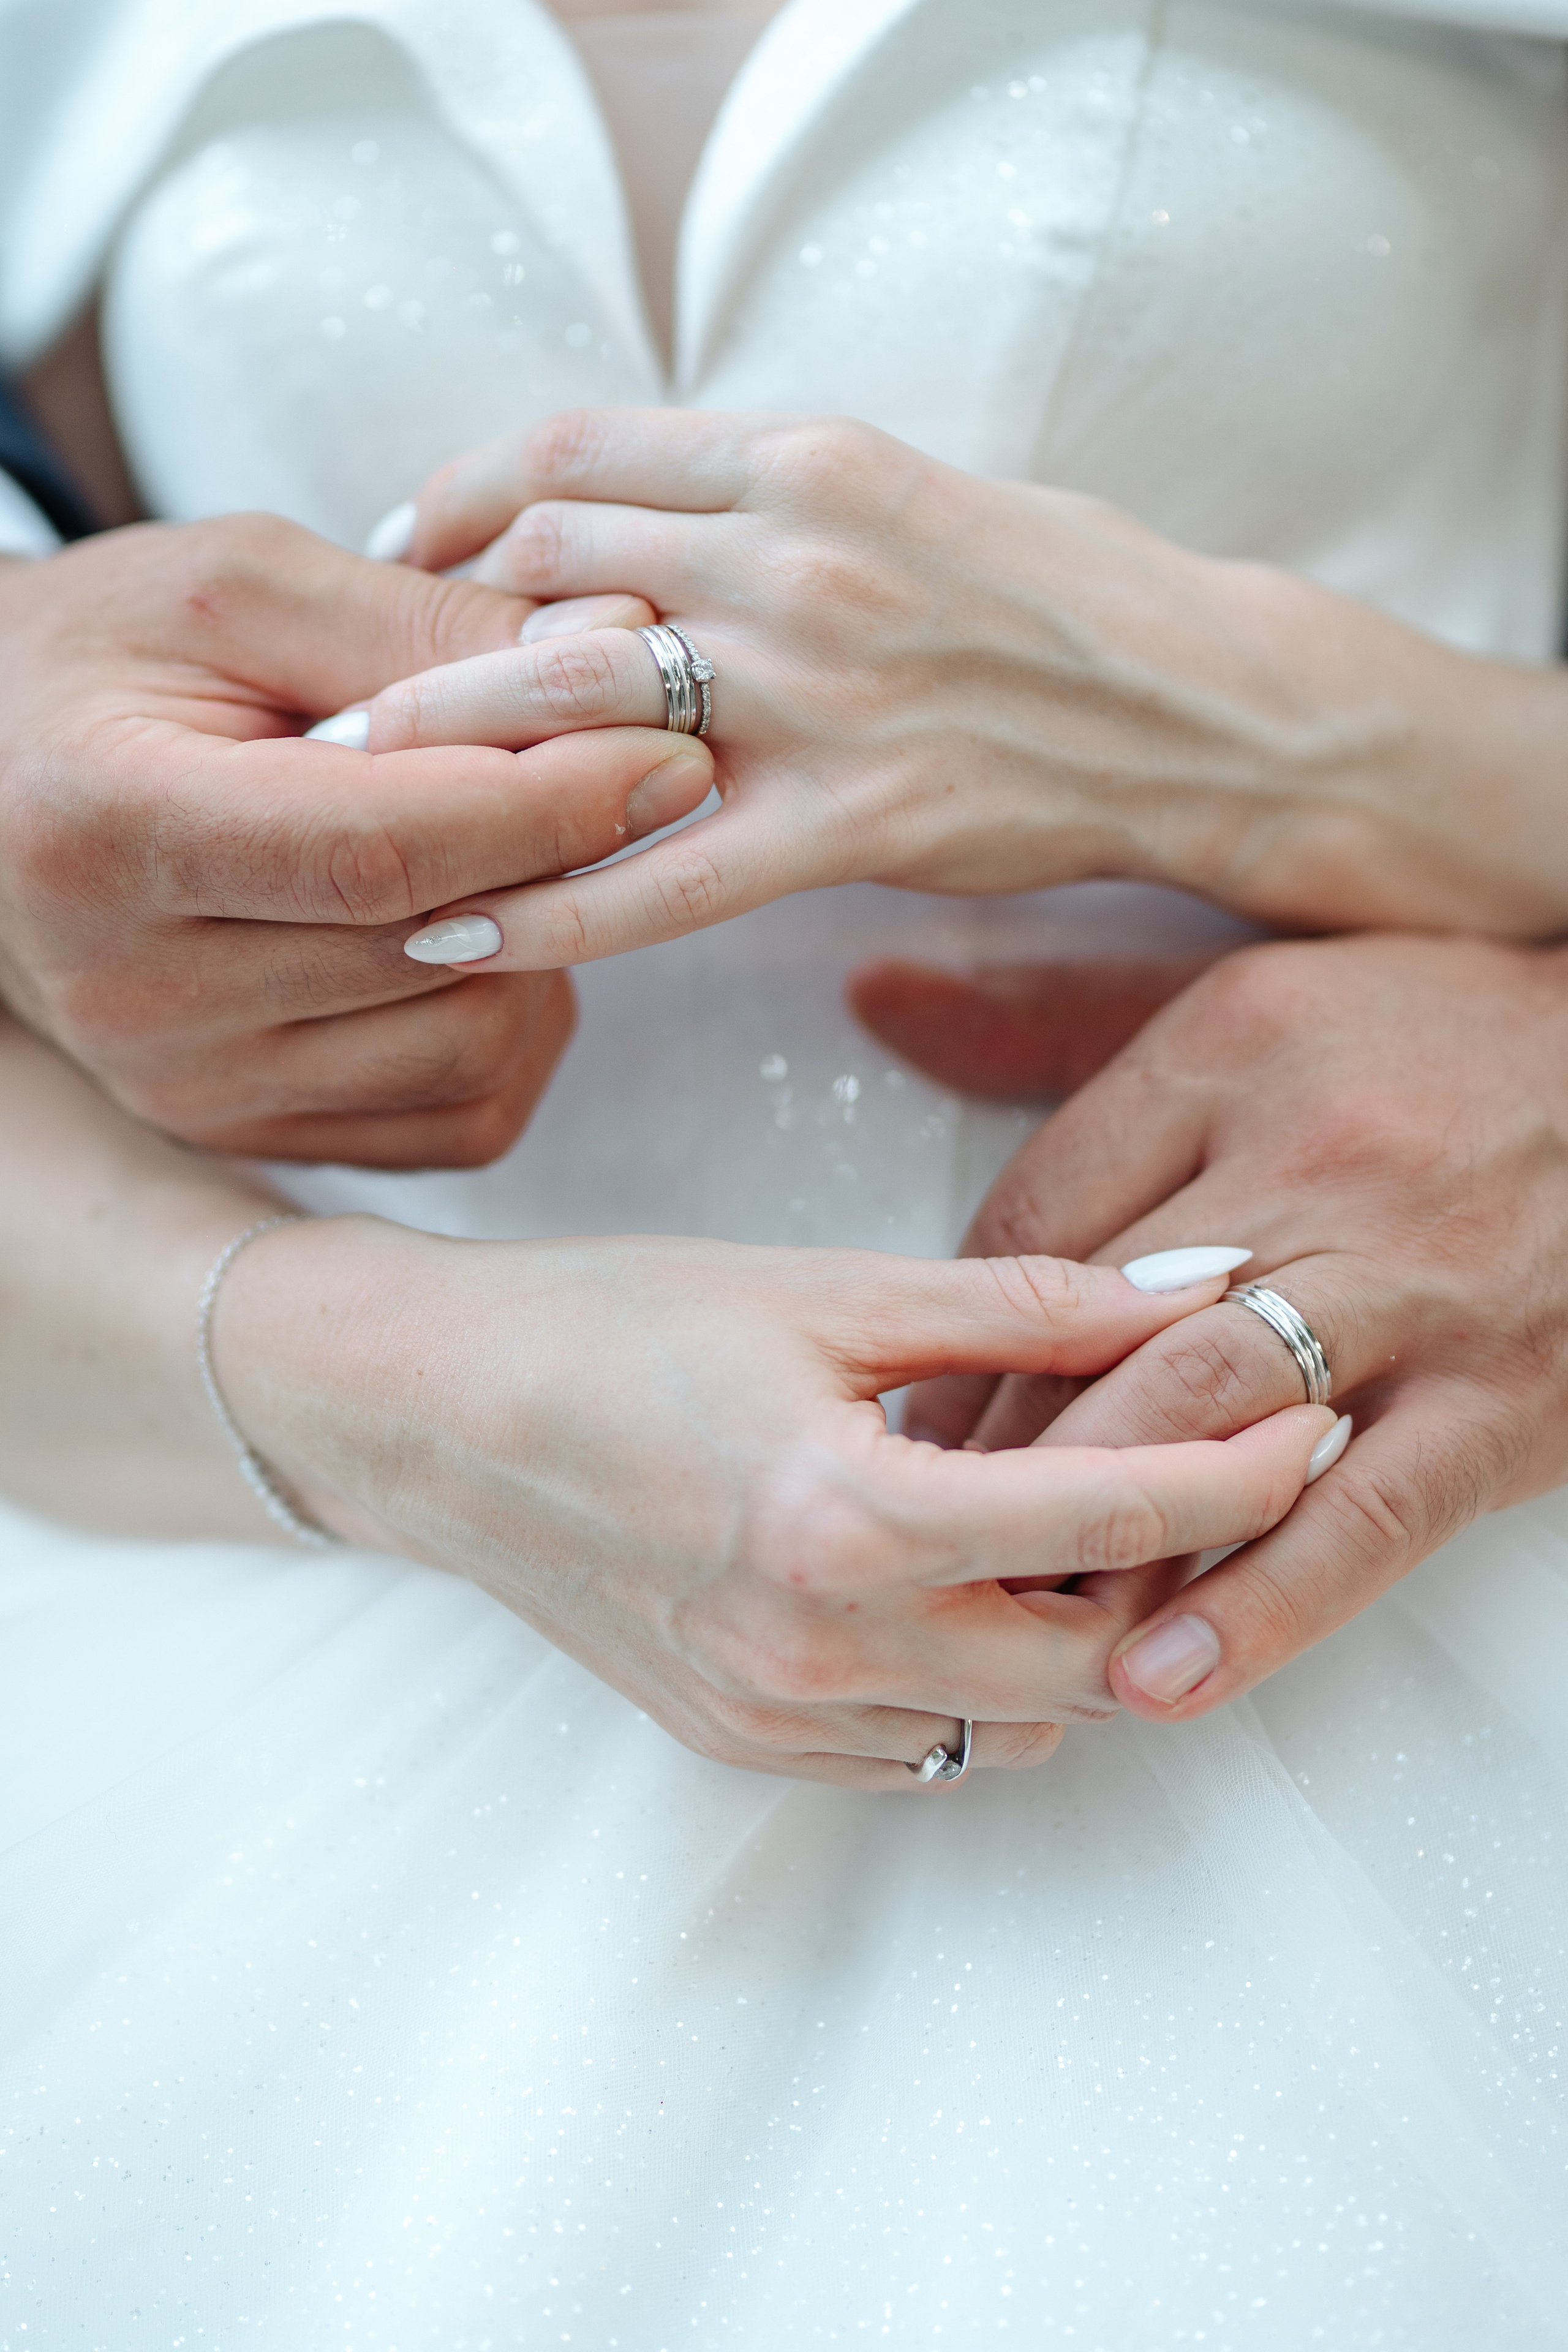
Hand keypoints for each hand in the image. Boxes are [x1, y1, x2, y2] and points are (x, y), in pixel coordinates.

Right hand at [0, 518, 708, 1163]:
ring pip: (469, 1044)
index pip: (379, 849)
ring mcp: (190, 1088)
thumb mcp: (242, 588)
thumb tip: (623, 646)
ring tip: (507, 848)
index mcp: (105, 828)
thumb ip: (423, 622)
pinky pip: (460, 1113)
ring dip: (543, 944)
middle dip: (569, 857)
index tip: (673, 749)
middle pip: (437, 952)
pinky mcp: (248, 1138)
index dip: (549, 805)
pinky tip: (475, 941)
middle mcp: (134, 994)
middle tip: (639, 772)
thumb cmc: (114, 660)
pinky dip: (513, 1025)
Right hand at [217, 1217, 1330, 1785]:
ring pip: (1013, 1720)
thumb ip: (1024, 1300)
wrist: (431, 1414)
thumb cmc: (609, 1325)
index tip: (1313, 1425)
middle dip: (1176, 1576)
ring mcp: (777, 1715)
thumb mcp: (824, 1287)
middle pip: (1088, 1658)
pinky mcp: (743, 1740)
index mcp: (845, 1523)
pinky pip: (920, 1744)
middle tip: (1216, 1476)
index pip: (1111, 1520)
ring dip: (1073, 1635)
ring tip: (1076, 1521)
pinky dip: (975, 1674)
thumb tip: (1192, 1282)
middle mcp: (817, 1650)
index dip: (1238, 1474)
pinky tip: (958, 1580)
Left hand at [362, 407, 1567, 970]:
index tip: (398, 549)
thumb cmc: (1066, 598)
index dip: (455, 499)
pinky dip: (548, 904)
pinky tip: (459, 930)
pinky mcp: (856, 819)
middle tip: (341, 693)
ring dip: (443, 748)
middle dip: (418, 631)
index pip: (575, 453)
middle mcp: (799, 555)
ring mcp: (823, 688)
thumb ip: (769, 504)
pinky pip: (660, 873)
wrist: (1212, 704)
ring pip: (577, 698)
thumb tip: (637, 532)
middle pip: (543, 566)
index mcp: (810, 458)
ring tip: (350, 799)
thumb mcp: (911, 495)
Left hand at [869, 934, 1567, 1720]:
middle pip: (1100, 1331)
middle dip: (999, 1450)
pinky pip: (1360, 1518)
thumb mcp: (1241, 996)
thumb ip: (1051, 1013)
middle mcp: (1313, 1161)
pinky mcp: (1495, 1399)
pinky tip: (1164, 1676)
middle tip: (928, 1533)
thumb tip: (876, 998)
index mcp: (1228, 1053)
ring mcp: (1410, 1286)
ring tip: (1010, 1619)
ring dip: (1093, 1530)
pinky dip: (1257, 1608)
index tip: (919, 1411)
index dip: (962, 1339)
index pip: (1038, 1219)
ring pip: (1207, 1420)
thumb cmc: (1428, 1042)